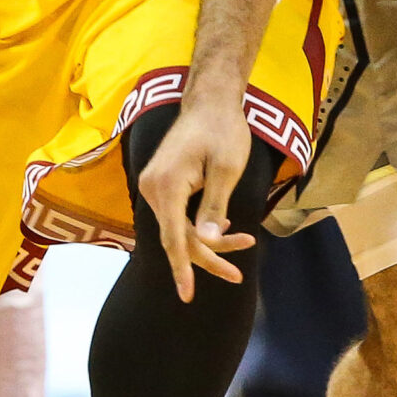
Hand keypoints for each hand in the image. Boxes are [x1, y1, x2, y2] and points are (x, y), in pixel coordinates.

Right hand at [137, 91, 258, 300]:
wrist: (209, 101)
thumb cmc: (223, 130)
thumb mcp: (227, 169)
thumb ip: (215, 207)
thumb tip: (207, 242)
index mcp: (166, 186)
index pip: (174, 238)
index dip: (182, 269)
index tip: (187, 295)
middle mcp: (152, 188)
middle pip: (178, 237)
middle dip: (208, 257)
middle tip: (237, 275)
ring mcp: (153, 186)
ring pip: (179, 228)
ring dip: (208, 242)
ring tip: (243, 245)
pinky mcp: (161, 185)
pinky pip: (178, 216)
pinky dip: (199, 227)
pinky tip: (224, 231)